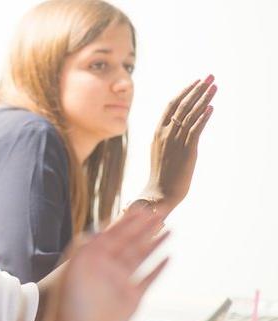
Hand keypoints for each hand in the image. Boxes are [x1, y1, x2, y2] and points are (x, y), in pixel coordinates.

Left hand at [43, 207, 168, 320]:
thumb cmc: (69, 304)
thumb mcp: (74, 268)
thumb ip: (85, 245)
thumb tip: (97, 227)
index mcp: (94, 258)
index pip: (114, 233)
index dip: (128, 220)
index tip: (141, 207)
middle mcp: (108, 268)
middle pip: (131, 241)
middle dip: (145, 226)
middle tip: (161, 211)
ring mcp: (121, 282)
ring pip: (142, 257)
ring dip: (155, 242)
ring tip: (168, 229)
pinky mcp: (132, 298)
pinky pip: (148, 279)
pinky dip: (159, 268)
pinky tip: (168, 257)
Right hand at [144, 75, 216, 211]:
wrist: (159, 193)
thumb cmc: (160, 177)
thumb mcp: (161, 153)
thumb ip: (167, 140)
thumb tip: (174, 130)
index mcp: (157, 133)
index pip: (171, 106)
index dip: (184, 92)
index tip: (195, 82)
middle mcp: (165, 133)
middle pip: (182, 105)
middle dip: (197, 89)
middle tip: (209, 76)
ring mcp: (175, 141)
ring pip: (190, 114)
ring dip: (204, 99)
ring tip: (214, 86)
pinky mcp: (187, 150)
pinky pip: (196, 129)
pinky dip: (204, 117)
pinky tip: (212, 107)